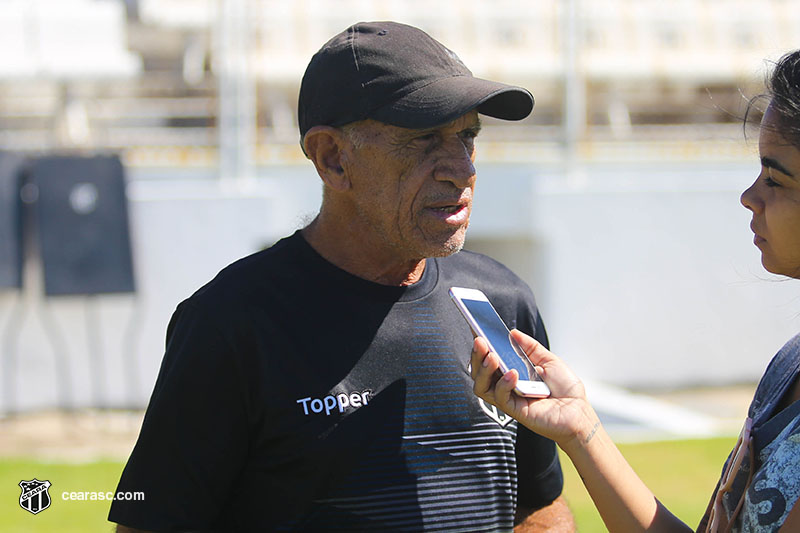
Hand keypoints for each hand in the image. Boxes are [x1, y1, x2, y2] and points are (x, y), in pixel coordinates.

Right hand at [470, 329, 596, 447]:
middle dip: (477, 355)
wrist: (579, 410)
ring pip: (482, 386)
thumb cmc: (566, 390)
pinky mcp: (514, 410)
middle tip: (480, 341)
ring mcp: (508, 398)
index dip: (481, 347)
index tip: (477, 330)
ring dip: (484, 369)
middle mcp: (506, 385)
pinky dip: (503, 384)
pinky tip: (513, 374)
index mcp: (512, 372)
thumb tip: (513, 333)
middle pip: (480, 372)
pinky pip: (500, 397)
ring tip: (491, 356)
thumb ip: (530, 347)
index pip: (489, 359)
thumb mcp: (549, 360)